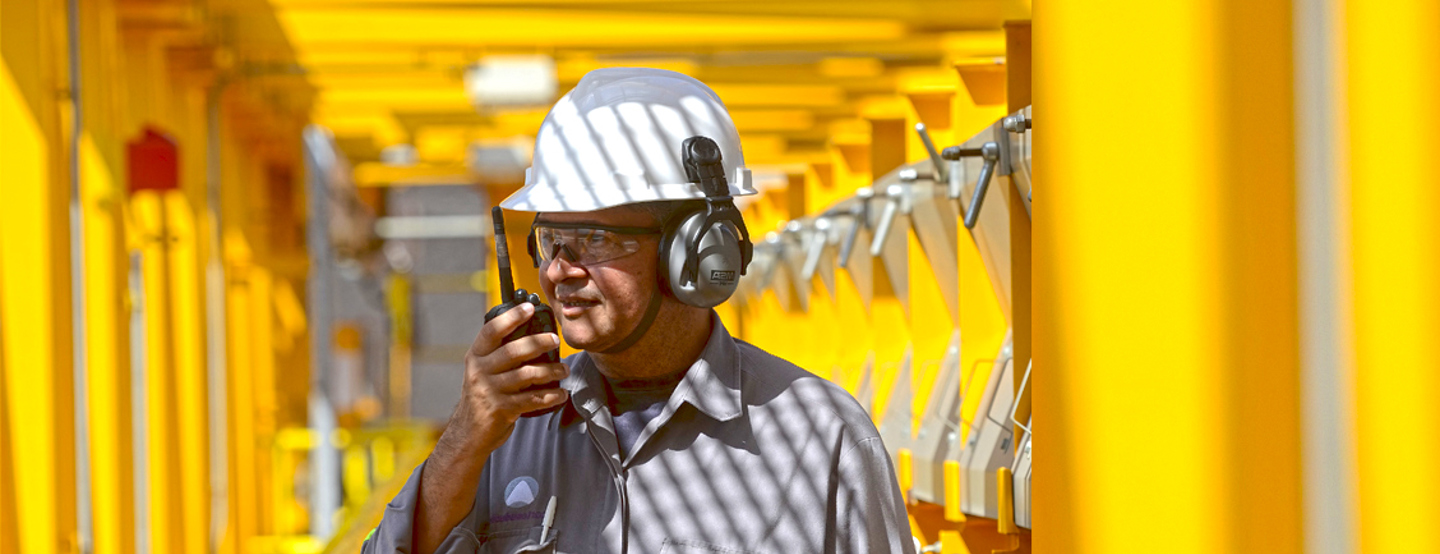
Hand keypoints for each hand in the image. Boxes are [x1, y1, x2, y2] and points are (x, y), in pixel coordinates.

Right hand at [435, 303, 568, 461]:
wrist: (468, 432)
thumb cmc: (483, 396)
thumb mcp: (483, 371)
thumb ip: (499, 354)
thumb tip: (532, 332)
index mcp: (476, 356)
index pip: (491, 331)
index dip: (511, 317)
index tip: (529, 307)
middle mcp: (480, 371)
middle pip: (513, 351)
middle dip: (538, 343)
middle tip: (555, 340)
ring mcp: (489, 391)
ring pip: (526, 375)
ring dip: (550, 371)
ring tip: (564, 370)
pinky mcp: (501, 409)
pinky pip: (531, 399)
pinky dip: (550, 396)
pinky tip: (561, 393)